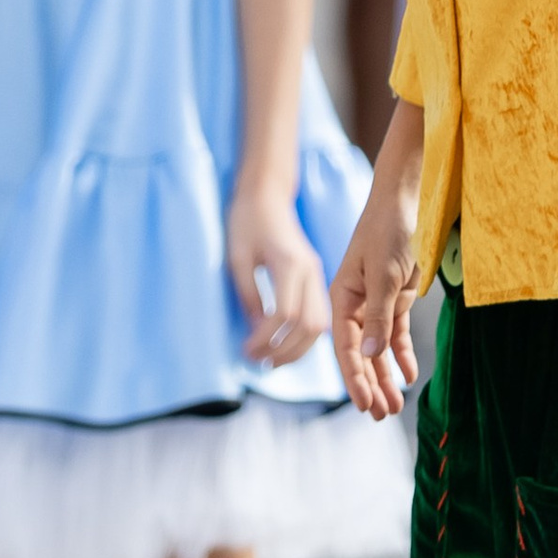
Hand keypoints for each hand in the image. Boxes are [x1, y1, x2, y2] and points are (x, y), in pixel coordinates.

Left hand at [227, 177, 327, 370]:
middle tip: (259, 362)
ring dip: (297, 349)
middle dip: (285, 352)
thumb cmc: (246, 222)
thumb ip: (249, 295)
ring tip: (271, 360)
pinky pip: (319, 315)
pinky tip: (284, 345)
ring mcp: (316, 275)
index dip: (266, 339)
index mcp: (289, 264)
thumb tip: (258, 331)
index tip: (246, 350)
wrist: (266, 195)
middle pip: (309, 326)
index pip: (285, 314)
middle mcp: (309, 271)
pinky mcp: (315, 278)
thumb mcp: (237, 258)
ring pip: (320, 325)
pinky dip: (305, 337)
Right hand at [332, 165, 421, 419]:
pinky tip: (408, 374)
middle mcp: (355, 305)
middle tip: (383, 415)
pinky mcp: (396, 298)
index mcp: (342, 299)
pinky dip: (402, 353)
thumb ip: (378, 317)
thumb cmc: (387, 231)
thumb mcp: (383, 276)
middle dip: (371, 385)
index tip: (365, 405)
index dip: (354, 379)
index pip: (345, 348)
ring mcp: (376, 303)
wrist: (407, 200)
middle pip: (361, 355)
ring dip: (386, 376)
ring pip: (379, 348)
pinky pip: (396, 333)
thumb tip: (369, 356)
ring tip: (396, 405)